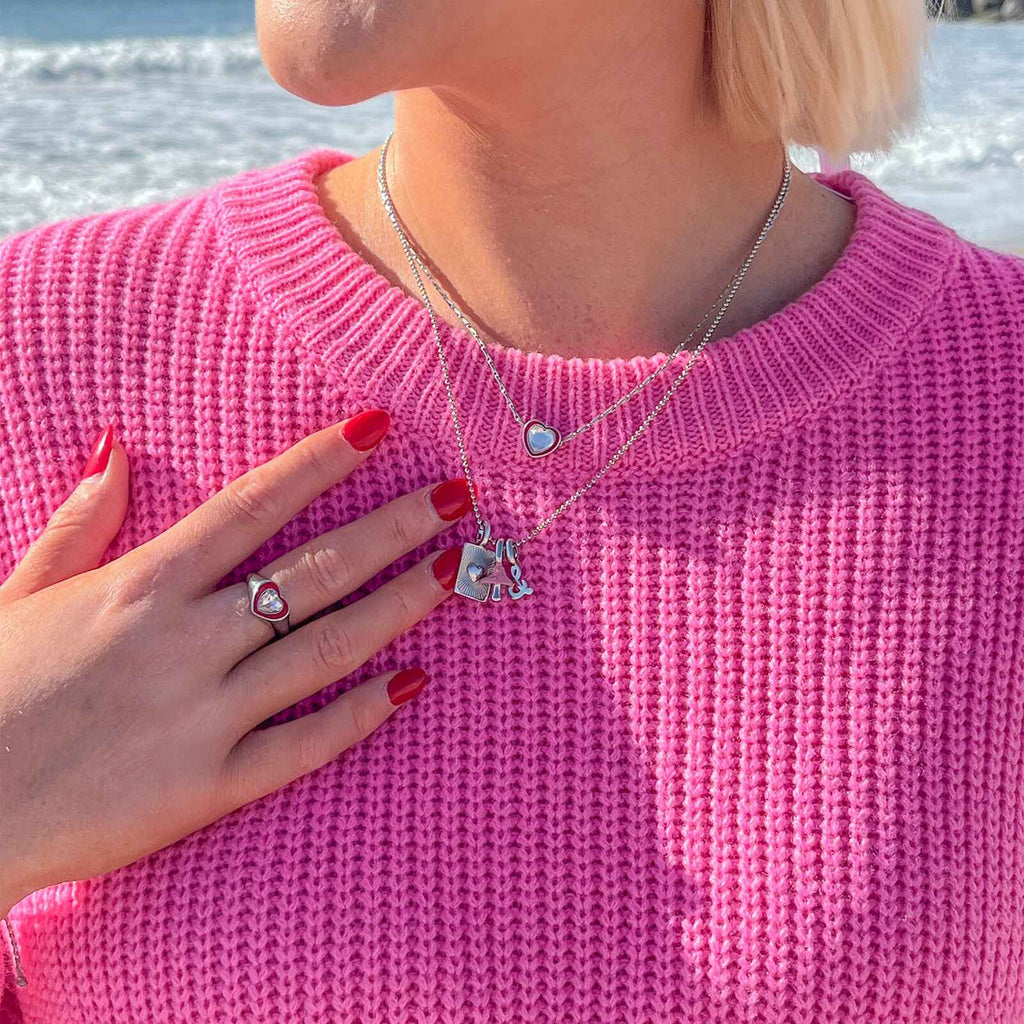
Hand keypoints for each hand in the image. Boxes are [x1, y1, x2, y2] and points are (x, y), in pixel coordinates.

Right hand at [0, 411, 469, 917]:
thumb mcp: (21, 590)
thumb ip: (81, 518)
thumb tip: (116, 443)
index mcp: (142, 584)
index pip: (253, 503)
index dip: (323, 460)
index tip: (380, 427)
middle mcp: (185, 640)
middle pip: (315, 569)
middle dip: (394, 527)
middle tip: (459, 497)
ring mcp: (204, 714)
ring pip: (327, 648)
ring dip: (400, 605)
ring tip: (455, 570)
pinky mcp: (210, 786)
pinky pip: (305, 744)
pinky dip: (362, 713)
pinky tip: (414, 683)